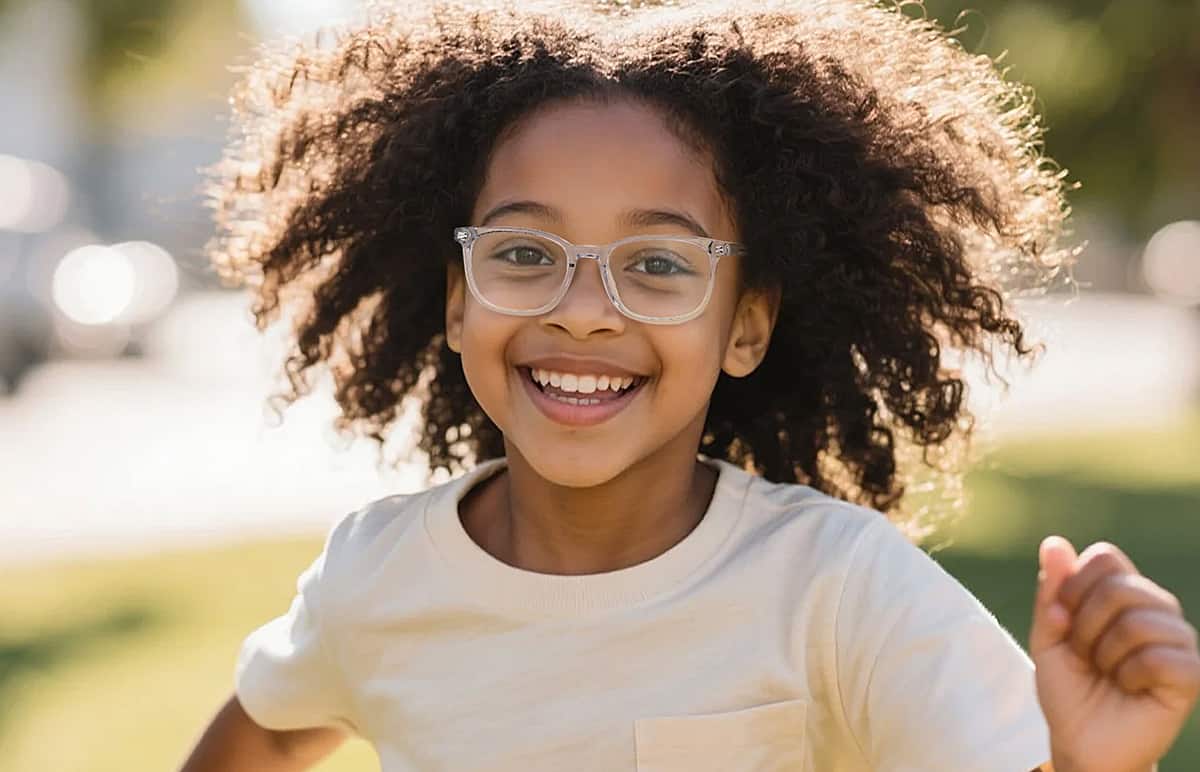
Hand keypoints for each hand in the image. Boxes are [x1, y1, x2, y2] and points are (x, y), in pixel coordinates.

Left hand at [1029, 536, 1199, 771]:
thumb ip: (1051, 593)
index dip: (1072, 588)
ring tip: (1107, 673)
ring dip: (1105, 655)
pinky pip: (1156, 658)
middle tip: (1085, 656)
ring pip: (1136, 623)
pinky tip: (1130, 688)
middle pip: (1116, 588)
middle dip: (1083, 627)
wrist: (1083, 740)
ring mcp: (1178, 638)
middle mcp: (1156, 607)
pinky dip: (1129, 676)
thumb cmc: (1068, 687)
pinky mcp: (1191, 672)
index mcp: (1123, 591)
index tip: (1062, 621)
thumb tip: (1053, 543)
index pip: (1105, 557)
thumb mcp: (1047, 637)